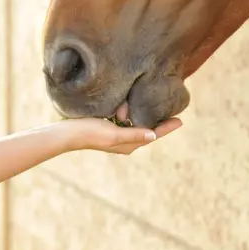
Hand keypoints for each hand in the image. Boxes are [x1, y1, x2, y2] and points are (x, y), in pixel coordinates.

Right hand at [59, 117, 182, 154]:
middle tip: (171, 108)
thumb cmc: (90, 133)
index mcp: (129, 145)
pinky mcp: (110, 128)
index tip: (181, 120)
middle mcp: (126, 142)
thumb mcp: (114, 134)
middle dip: (158, 120)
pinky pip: (128, 121)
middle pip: (148, 130)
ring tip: (153, 104)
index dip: (167, 127)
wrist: (67, 134)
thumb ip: (134, 134)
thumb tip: (154, 135)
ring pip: (138, 124)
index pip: (153, 134)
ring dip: (144, 114)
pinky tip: (136, 106)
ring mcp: (118, 135)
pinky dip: (134, 114)